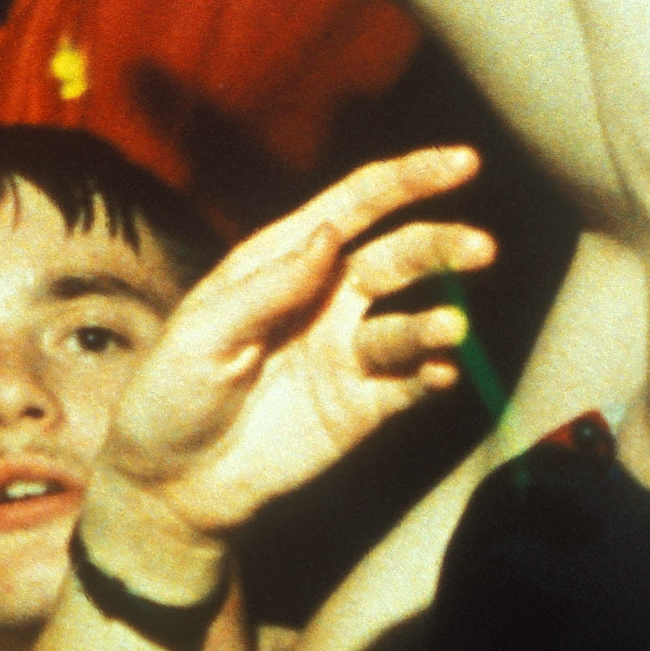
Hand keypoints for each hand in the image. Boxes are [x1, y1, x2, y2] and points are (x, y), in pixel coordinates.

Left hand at [91, 145, 490, 552]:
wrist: (168, 489)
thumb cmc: (169, 396)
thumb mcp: (200, 335)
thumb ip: (267, 288)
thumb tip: (330, 234)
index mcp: (283, 262)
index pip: (355, 207)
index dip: (409, 179)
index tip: (464, 162)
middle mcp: (327, 299)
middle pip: (398, 257)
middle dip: (440, 247)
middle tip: (480, 248)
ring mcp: (348, 353)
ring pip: (409, 323)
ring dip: (435, 322)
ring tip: (449, 330)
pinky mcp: (362, 407)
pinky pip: (410, 385)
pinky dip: (433, 376)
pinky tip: (440, 373)